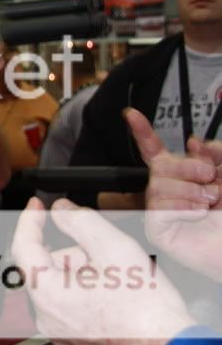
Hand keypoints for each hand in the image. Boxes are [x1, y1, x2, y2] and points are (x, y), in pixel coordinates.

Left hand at [11, 197, 194, 344]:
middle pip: (47, 268)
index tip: (37, 206)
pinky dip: (87, 298)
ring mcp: (59, 335)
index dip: (30, 221)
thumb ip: (81, 221)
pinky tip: (116, 301)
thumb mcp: (114, 248)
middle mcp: (45, 318)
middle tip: (107, 256)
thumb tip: (61, 210)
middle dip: (74, 255)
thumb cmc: (147, 311)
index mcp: (45, 294)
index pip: (23, 247)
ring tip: (118, 284)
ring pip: (60, 289)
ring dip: (83, 277)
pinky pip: (70, 310)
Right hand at [126, 108, 221, 280]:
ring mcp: (160, 209)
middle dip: (189, 167)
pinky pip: (159, 208)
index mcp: (183, 175)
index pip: (155, 150)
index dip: (141, 131)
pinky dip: (183, 208)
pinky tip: (197, 214)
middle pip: (161, 164)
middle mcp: (168, 190)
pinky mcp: (157, 229)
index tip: (131, 115)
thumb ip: (216, 153)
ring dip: (190, 191)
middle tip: (211, 179)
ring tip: (208, 203)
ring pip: (159, 185)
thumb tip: (194, 143)